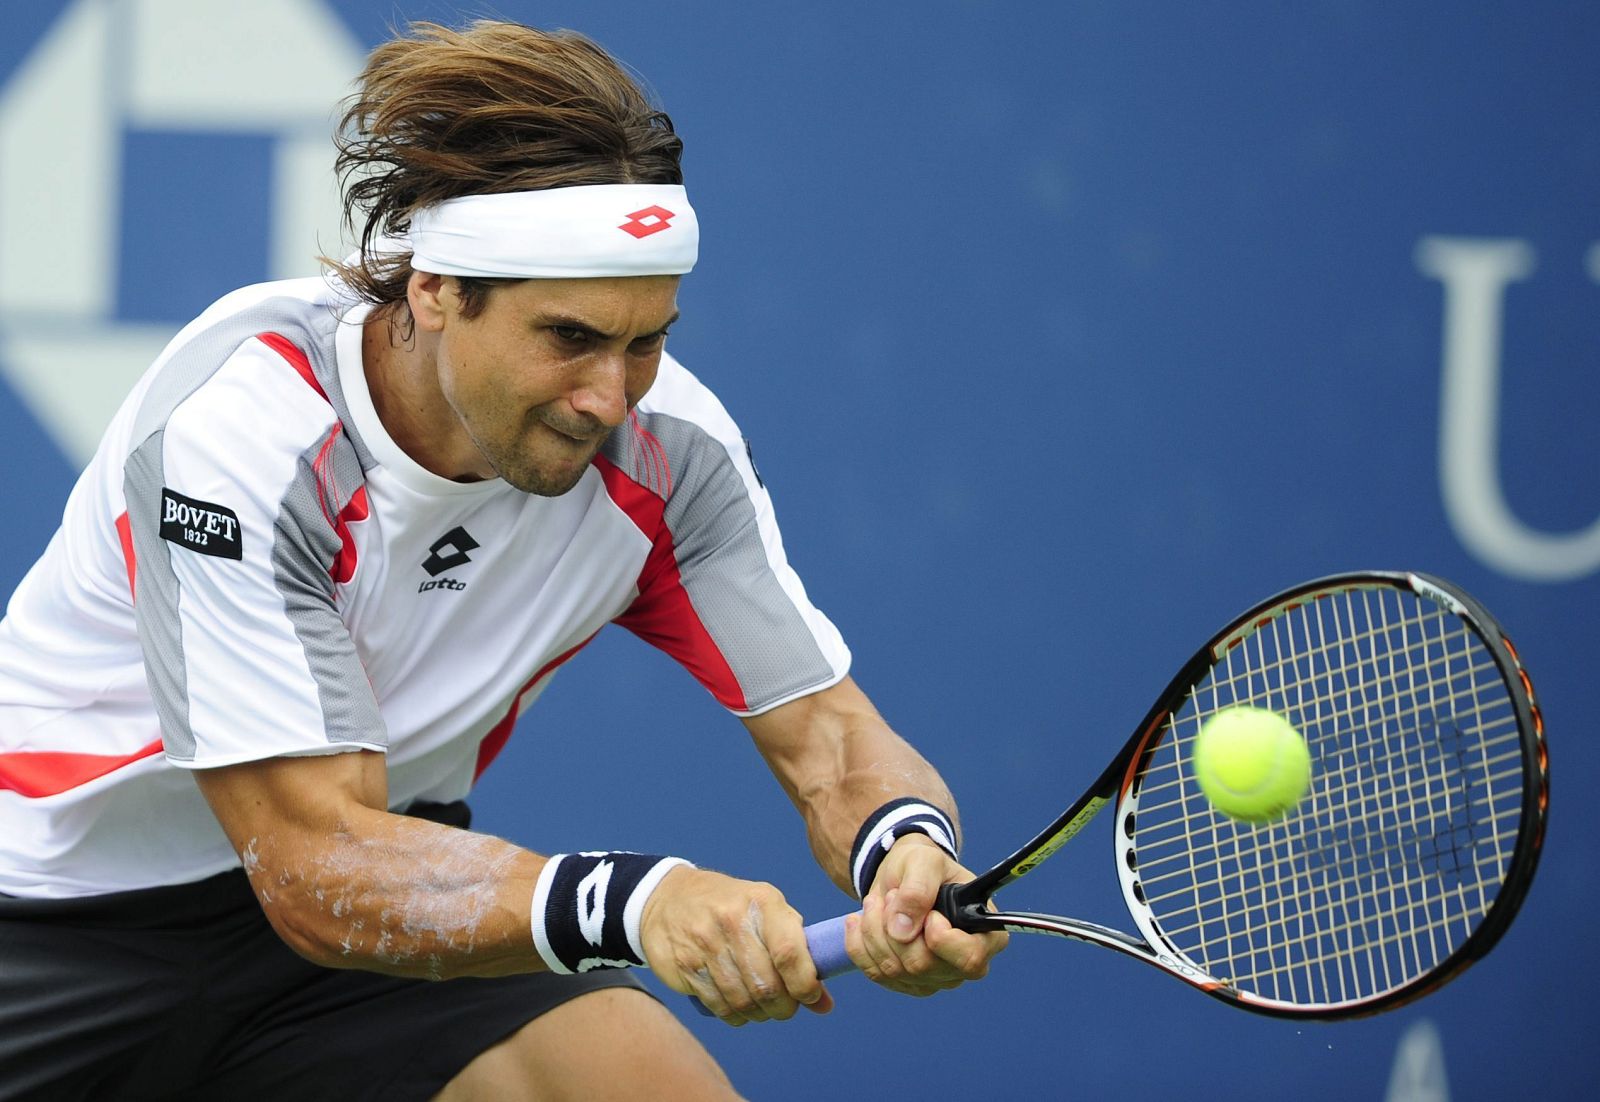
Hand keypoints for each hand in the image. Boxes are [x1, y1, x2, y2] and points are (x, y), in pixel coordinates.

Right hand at [638, 865, 834, 1025]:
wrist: (668, 898)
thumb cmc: (731, 906)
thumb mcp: (766, 909)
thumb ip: (797, 949)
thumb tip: (822, 1002)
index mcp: (762, 902)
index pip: (789, 953)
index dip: (805, 984)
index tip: (811, 997)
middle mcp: (733, 921)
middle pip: (766, 986)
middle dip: (783, 1007)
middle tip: (786, 1007)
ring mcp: (705, 943)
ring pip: (743, 1001)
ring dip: (760, 1014)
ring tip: (764, 1007)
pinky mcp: (686, 965)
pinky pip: (719, 1006)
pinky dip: (736, 1015)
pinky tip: (740, 1007)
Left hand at [846, 834, 1007, 995]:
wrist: (901, 878)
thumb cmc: (923, 867)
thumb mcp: (924, 861)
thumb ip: (918, 888)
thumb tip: (902, 931)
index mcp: (986, 935)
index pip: (969, 958)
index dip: (941, 938)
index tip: (929, 914)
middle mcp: (964, 964)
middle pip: (921, 965)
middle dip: (893, 925)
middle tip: (891, 894)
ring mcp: (936, 978)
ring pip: (893, 970)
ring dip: (873, 930)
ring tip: (877, 902)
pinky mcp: (907, 983)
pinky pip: (875, 973)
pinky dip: (859, 944)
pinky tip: (860, 921)